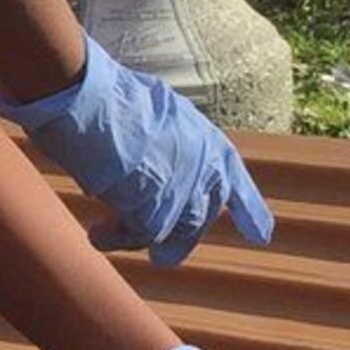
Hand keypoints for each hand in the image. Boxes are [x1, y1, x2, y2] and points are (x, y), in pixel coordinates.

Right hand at [0, 40, 271, 265]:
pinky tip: (94, 234)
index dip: (249, 211)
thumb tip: (149, 160)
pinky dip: (113, 239)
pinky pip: (137, 237)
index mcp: (209, 141)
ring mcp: (182, 194)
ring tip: (108, 235)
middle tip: (163, 256)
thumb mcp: (156, 110)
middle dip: (182, 238)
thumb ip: (166, 140)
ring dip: (140, 238)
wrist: (90, 100)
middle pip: (199, 219)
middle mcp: (204, 170)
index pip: (237, 184)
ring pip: (171, 233)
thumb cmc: (109, 94)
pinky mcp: (154, 214)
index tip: (260, 235)